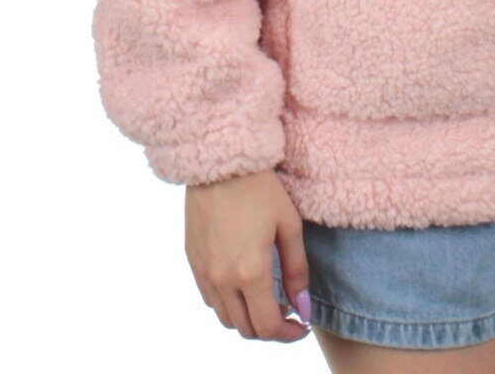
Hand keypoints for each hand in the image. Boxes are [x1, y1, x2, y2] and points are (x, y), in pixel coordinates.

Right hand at [185, 168, 310, 341]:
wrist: (220, 160)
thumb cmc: (260, 187)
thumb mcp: (288, 224)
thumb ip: (296, 269)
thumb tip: (302, 305)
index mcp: (250, 272)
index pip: (268, 326)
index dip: (288, 334)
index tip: (302, 325)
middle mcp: (222, 279)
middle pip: (245, 328)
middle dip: (269, 329)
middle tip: (288, 314)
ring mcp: (203, 271)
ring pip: (224, 318)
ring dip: (247, 319)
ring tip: (267, 301)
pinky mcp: (191, 260)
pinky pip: (209, 298)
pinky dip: (228, 304)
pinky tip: (243, 286)